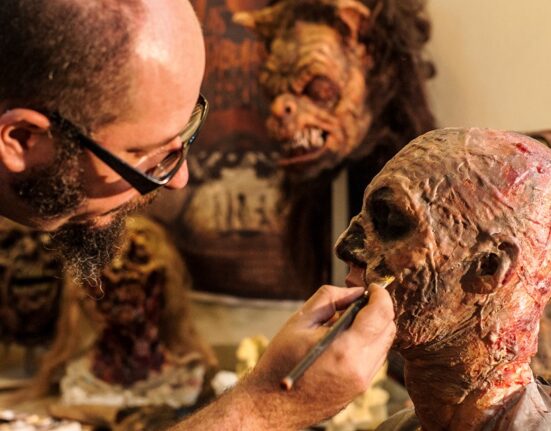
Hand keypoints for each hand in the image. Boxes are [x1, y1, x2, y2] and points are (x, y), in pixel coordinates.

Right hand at [239, 283, 395, 429]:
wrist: (272, 404)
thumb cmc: (281, 360)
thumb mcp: (300, 321)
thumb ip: (330, 299)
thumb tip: (355, 292)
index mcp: (345, 348)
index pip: (381, 314)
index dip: (381, 295)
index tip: (373, 288)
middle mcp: (360, 368)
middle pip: (389, 330)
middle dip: (379, 310)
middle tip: (358, 302)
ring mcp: (362, 383)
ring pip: (384, 345)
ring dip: (374, 328)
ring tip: (346, 323)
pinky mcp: (359, 390)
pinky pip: (375, 360)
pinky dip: (368, 344)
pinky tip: (343, 341)